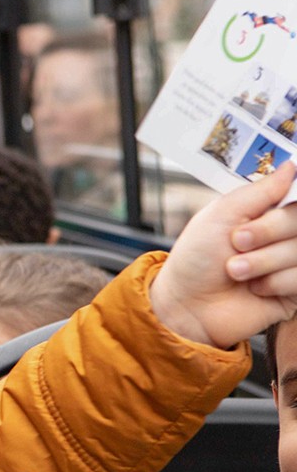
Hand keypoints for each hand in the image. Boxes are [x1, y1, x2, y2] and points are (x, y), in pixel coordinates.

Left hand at [151, 161, 296, 348]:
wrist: (186, 305)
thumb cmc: (195, 260)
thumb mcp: (221, 214)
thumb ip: (260, 190)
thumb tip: (290, 166)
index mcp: (267, 212)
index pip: (295, 198)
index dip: (286, 205)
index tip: (270, 210)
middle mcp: (283, 235)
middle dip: (268, 231)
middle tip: (237, 241)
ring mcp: (290, 263)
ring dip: (263, 261)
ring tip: (235, 270)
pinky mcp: (294, 291)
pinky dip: (273, 283)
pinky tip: (254, 288)